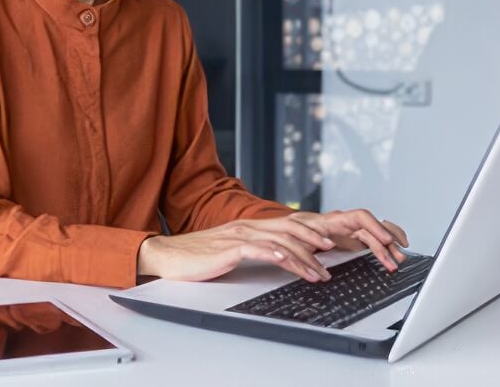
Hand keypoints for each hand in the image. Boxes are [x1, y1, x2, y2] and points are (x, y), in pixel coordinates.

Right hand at [137, 215, 338, 283]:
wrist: (166, 256)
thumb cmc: (195, 257)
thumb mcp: (229, 251)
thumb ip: (250, 250)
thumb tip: (274, 259)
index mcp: (247, 227)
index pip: (286, 225)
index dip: (310, 233)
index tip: (328, 246)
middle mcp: (245, 228)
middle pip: (289, 229)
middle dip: (314, 242)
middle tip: (333, 254)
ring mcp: (237, 237)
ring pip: (279, 242)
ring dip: (303, 258)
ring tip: (318, 273)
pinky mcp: (227, 249)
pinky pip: (257, 250)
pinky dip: (276, 255)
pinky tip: (288, 263)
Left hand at [286, 209, 409, 271]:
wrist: (290, 230)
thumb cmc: (293, 233)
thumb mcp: (297, 239)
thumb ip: (309, 246)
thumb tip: (326, 253)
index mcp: (334, 220)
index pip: (361, 217)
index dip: (375, 227)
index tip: (385, 240)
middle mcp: (347, 223)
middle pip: (373, 229)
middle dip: (386, 244)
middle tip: (395, 258)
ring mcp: (352, 230)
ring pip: (377, 235)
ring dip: (389, 246)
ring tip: (399, 259)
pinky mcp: (354, 238)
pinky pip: (375, 239)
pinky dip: (386, 244)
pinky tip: (396, 250)